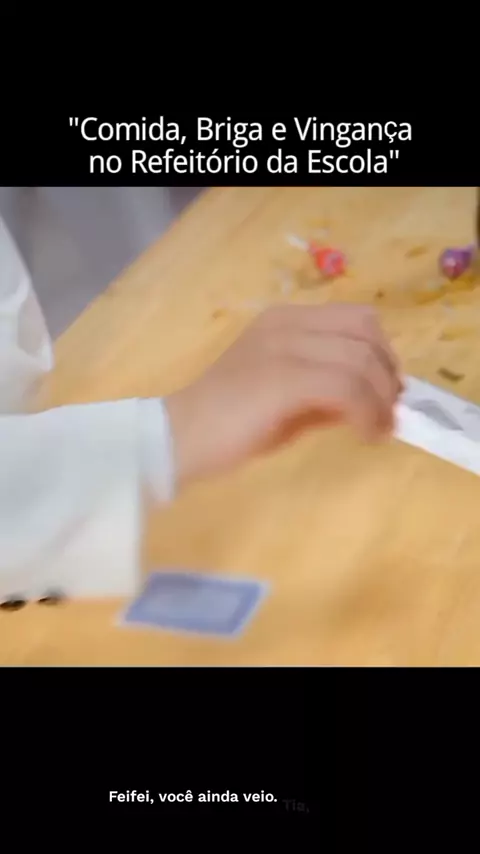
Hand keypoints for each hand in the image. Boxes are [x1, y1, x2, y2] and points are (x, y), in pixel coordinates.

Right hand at [166, 303, 402, 486]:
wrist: (177, 438)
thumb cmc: (227, 424)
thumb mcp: (285, 398)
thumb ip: (324, 390)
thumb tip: (371, 401)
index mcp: (284, 320)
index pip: (356, 319)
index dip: (382, 353)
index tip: (386, 390)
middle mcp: (286, 323)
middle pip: (365, 332)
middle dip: (388, 374)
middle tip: (388, 411)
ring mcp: (284, 347)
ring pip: (361, 360)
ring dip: (381, 399)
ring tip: (378, 430)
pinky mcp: (284, 377)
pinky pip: (347, 387)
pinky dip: (367, 413)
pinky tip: (366, 435)